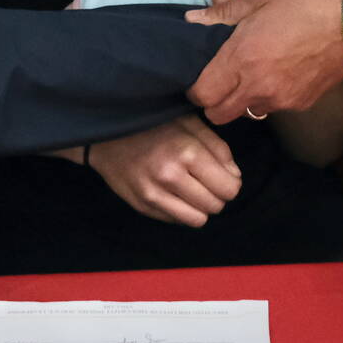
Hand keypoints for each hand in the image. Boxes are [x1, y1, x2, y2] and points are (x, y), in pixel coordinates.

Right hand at [85, 115, 242, 226]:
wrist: (107, 131)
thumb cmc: (153, 123)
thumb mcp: (190, 122)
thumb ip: (218, 148)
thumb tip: (235, 177)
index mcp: (187, 152)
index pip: (229, 188)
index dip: (231, 183)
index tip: (223, 175)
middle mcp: (170, 176)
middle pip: (216, 206)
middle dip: (217, 195)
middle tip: (206, 180)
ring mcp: (153, 194)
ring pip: (198, 220)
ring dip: (200, 207)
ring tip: (191, 189)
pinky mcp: (141, 205)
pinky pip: (176, 221)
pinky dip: (180, 210)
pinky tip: (172, 191)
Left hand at [187, 0, 342, 123]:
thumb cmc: (302, 3)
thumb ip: (222, 13)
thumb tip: (191, 21)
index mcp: (241, 58)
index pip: (202, 95)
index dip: (195, 89)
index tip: (199, 78)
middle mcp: (257, 86)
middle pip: (218, 115)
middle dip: (213, 102)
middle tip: (219, 82)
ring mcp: (280, 99)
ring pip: (246, 113)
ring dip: (242, 100)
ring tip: (251, 76)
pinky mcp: (299, 104)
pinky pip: (274, 108)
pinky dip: (269, 97)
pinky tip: (278, 74)